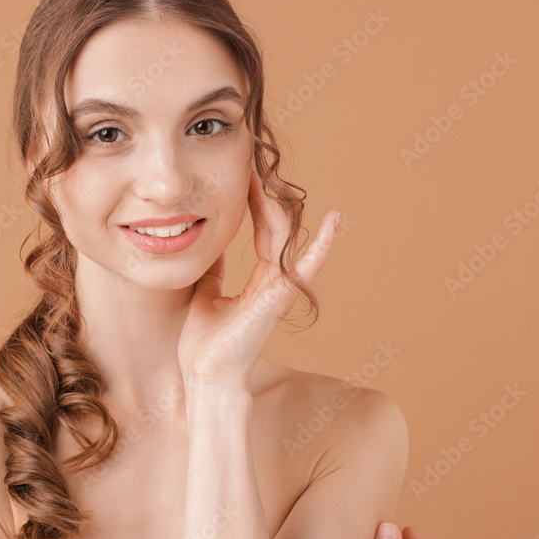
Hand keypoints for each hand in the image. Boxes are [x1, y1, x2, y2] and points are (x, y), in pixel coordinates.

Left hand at [177, 168, 339, 390]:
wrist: (206, 375)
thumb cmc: (204, 344)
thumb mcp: (205, 294)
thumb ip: (215, 271)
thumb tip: (210, 247)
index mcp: (258, 280)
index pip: (261, 230)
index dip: (254, 202)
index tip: (245, 174)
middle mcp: (273, 281)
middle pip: (274, 227)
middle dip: (264, 195)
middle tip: (253, 163)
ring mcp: (279, 288)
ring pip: (284, 238)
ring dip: (276, 205)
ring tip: (268, 176)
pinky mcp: (280, 298)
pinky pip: (304, 266)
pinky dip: (321, 244)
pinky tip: (333, 220)